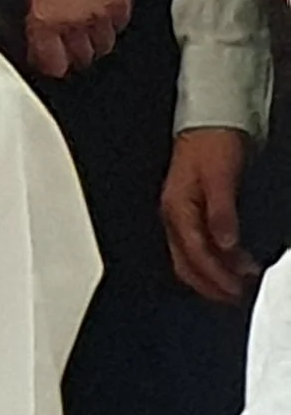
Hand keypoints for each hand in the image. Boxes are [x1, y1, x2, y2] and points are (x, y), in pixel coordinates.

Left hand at [25, 0, 133, 77]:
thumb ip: (36, 18)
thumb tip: (39, 40)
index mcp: (44, 20)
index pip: (52, 64)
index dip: (51, 62)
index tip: (50, 57)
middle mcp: (74, 22)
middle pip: (80, 59)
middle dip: (74, 52)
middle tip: (68, 38)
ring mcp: (102, 14)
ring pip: (102, 46)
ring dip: (94, 38)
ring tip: (86, 21)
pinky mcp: (124, 3)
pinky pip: (119, 27)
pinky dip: (112, 21)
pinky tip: (101, 5)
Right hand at [163, 128, 258, 304]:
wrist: (212, 117)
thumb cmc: (214, 141)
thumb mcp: (220, 176)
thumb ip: (221, 212)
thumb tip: (226, 244)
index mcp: (177, 209)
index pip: (196, 253)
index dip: (218, 275)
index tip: (238, 288)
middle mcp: (175, 214)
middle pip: (186, 263)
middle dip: (210, 284)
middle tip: (236, 298)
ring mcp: (180, 213)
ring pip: (189, 257)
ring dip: (211, 276)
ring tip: (235, 286)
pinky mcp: (190, 209)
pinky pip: (194, 245)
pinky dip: (210, 261)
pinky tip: (226, 263)